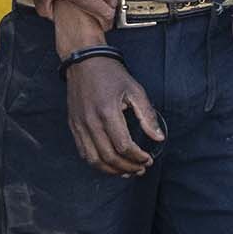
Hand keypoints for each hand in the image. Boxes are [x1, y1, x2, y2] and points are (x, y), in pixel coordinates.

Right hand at [65, 55, 164, 177]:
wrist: (84, 62)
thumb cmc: (111, 74)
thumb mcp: (135, 90)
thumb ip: (147, 115)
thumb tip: (158, 138)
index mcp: (108, 111)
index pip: (124, 146)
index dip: (138, 157)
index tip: (148, 159)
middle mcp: (91, 121)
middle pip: (109, 157)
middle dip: (128, 167)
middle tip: (141, 168)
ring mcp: (80, 125)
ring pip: (94, 160)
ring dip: (112, 170)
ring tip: (127, 171)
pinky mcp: (74, 126)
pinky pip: (84, 153)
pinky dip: (98, 163)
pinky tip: (110, 164)